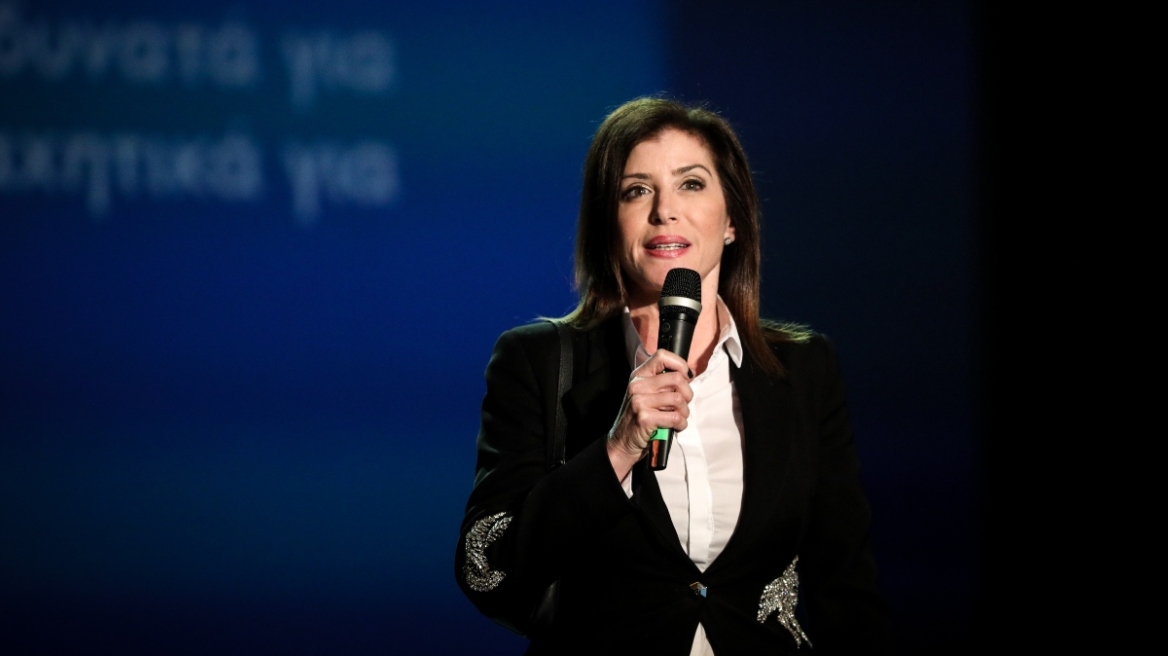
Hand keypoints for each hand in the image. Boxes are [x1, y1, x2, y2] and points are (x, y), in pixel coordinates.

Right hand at [607, 349, 692, 479]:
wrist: (622, 443)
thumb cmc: (640, 418)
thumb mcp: (646, 394)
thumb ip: (662, 383)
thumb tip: (688, 375)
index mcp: (639, 376)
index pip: (662, 356)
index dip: (680, 364)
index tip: (687, 377)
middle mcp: (637, 385)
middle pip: (676, 379)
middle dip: (687, 394)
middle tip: (683, 404)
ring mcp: (639, 401)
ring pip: (678, 399)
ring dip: (684, 412)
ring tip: (678, 417)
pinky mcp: (644, 417)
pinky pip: (675, 417)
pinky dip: (681, 424)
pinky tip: (675, 427)